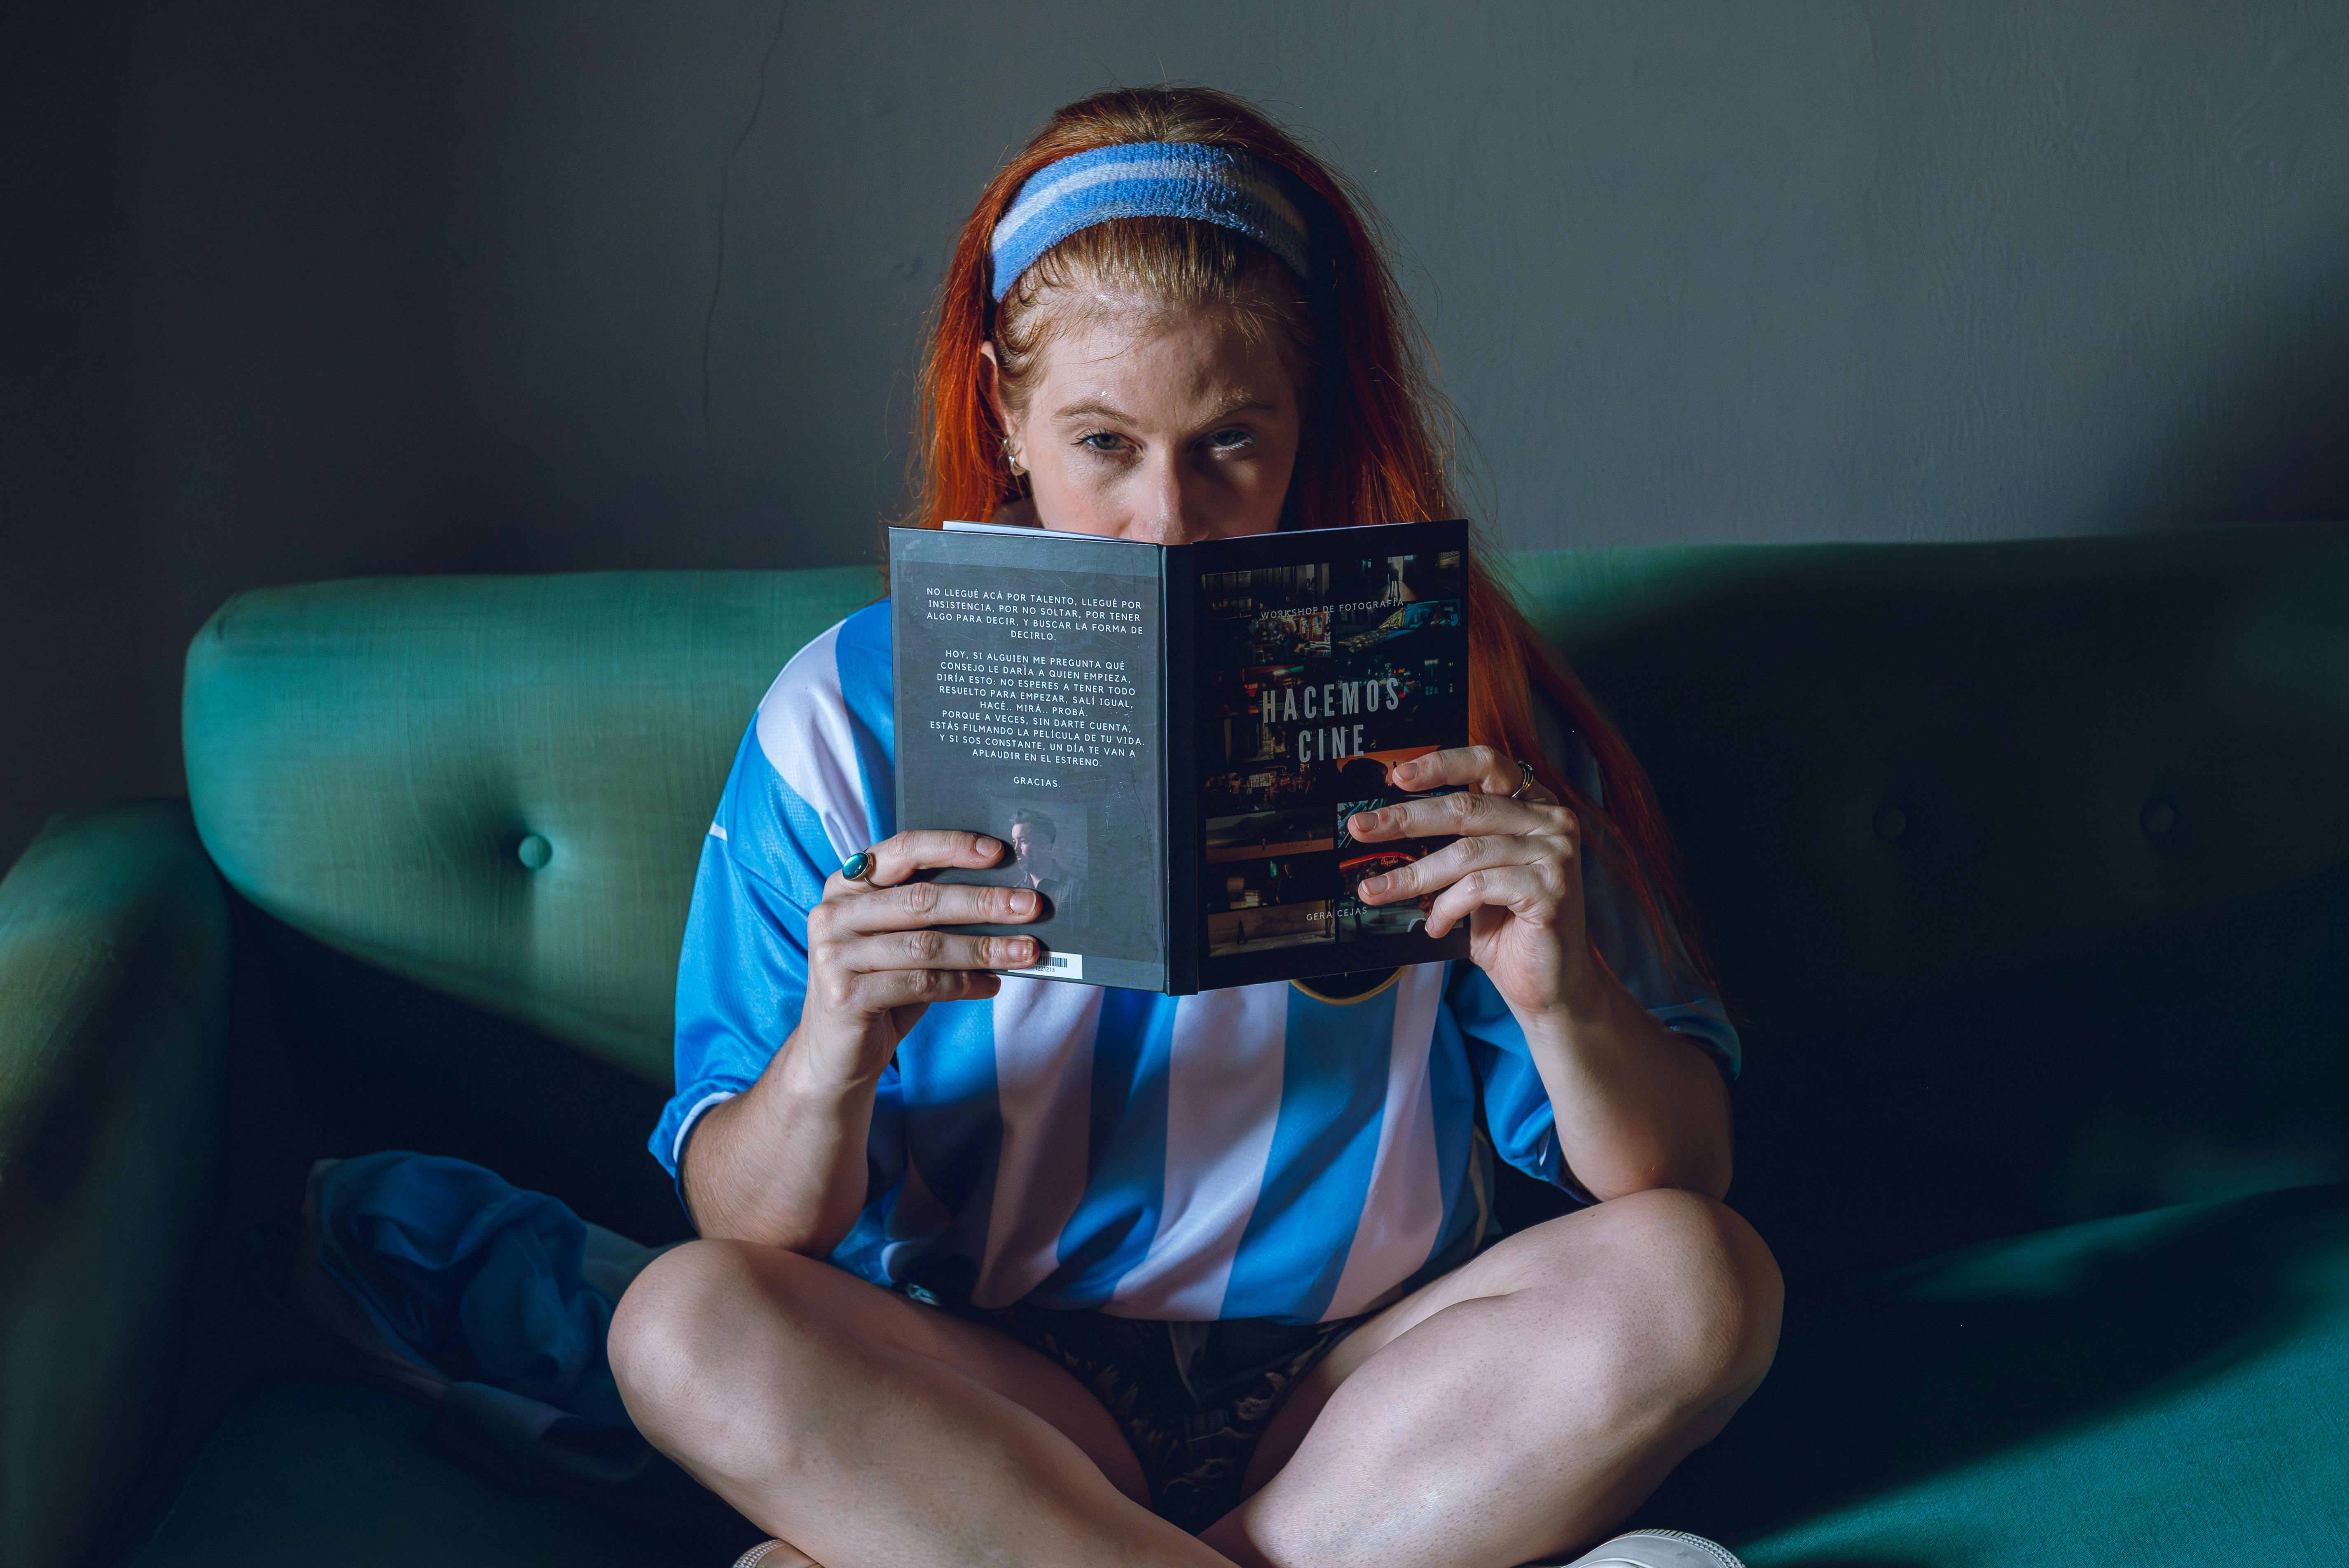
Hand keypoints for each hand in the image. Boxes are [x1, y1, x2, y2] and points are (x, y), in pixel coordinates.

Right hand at [799, 831, 1041, 1088]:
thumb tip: (1007, 899)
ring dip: (984, 948)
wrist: (835, 1054)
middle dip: (984, 902)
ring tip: (1026, 951)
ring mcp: (834, 954)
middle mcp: (834, 913)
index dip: (952, 846)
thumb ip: (934, 915)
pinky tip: (991, 985)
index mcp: (848, 884)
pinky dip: (964, 984)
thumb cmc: (880, 986)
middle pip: (922, 900)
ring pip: (927, 945)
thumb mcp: (902, 941)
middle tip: (1030, 906)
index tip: (998, 852)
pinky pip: (921, 984)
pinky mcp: (845, 995)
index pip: (904, 850)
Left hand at [1347, 747, 1598, 1019]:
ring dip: (1413, 875)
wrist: (1549, 986)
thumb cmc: (1508, 927)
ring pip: (1466, 852)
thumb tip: (1388, 822)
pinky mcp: (1550, 890)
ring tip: (1376, 891)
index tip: (1396, 776)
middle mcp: (1552, 821)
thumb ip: (1455, 842)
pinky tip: (1434, 925)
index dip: (1440, 764)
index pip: (1487, 763)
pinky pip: (1479, 887)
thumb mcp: (1478, 875)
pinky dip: (1446, 906)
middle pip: (1466, 806)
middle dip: (1405, 819)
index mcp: (1535, 805)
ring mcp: (1555, 854)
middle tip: (1361, 828)